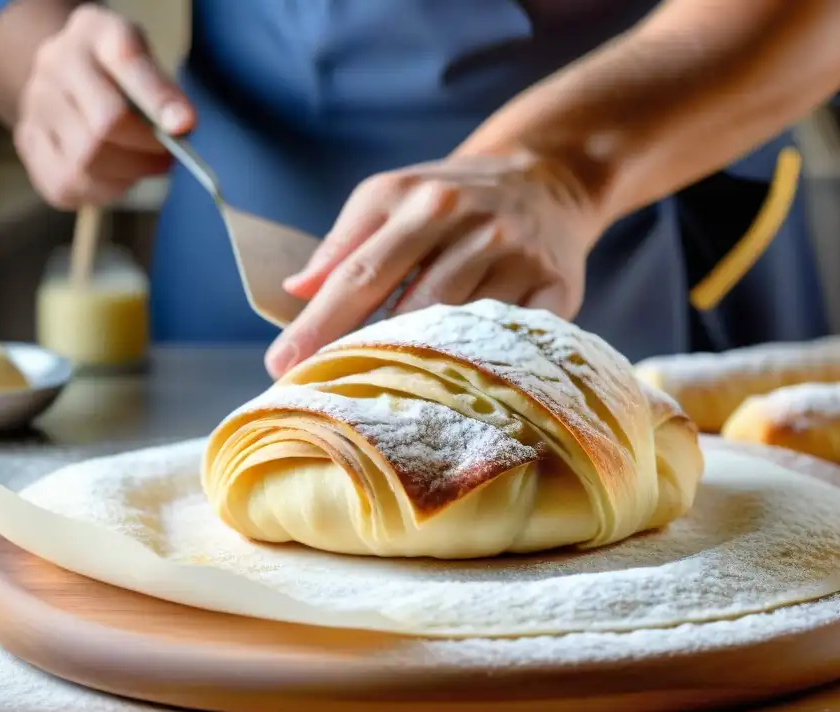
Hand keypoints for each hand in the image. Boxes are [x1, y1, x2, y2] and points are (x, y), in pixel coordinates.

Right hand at [14, 4, 195, 208]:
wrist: (68, 74)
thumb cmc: (119, 74)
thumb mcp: (149, 64)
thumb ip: (165, 91)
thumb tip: (182, 125)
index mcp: (95, 32)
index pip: (127, 61)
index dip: (157, 100)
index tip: (184, 126)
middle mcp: (56, 63)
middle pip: (104, 125)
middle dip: (147, 150)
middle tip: (168, 156)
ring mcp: (36, 103)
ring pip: (85, 161)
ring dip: (127, 173)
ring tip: (144, 164)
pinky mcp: (28, 141)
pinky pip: (66, 183)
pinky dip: (101, 190)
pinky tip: (116, 177)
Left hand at [265, 150, 602, 376]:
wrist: (546, 178)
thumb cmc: (452, 197)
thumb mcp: (394, 194)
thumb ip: (345, 241)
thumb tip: (296, 290)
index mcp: (423, 202)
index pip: (361, 274)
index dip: (319, 325)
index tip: (281, 365)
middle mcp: (475, 227)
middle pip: (411, 308)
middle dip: (365, 355)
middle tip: (329, 397)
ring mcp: (520, 259)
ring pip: (463, 329)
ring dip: (421, 370)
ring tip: (384, 404)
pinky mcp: (557, 289)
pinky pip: (516, 340)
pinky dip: (485, 369)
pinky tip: (458, 394)